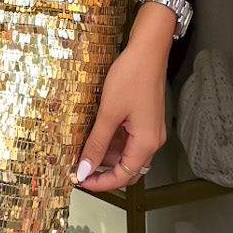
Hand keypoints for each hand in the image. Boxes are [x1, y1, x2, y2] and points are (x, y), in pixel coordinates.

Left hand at [72, 38, 167, 191]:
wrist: (148, 50)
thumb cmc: (132, 76)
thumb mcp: (108, 113)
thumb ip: (96, 144)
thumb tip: (85, 169)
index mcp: (146, 143)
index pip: (123, 176)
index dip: (100, 182)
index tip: (79, 180)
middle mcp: (152, 140)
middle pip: (127, 169)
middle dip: (103, 172)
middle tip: (80, 168)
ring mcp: (150, 130)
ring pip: (126, 155)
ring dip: (106, 157)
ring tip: (83, 150)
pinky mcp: (145, 120)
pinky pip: (128, 140)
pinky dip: (112, 142)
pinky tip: (94, 135)